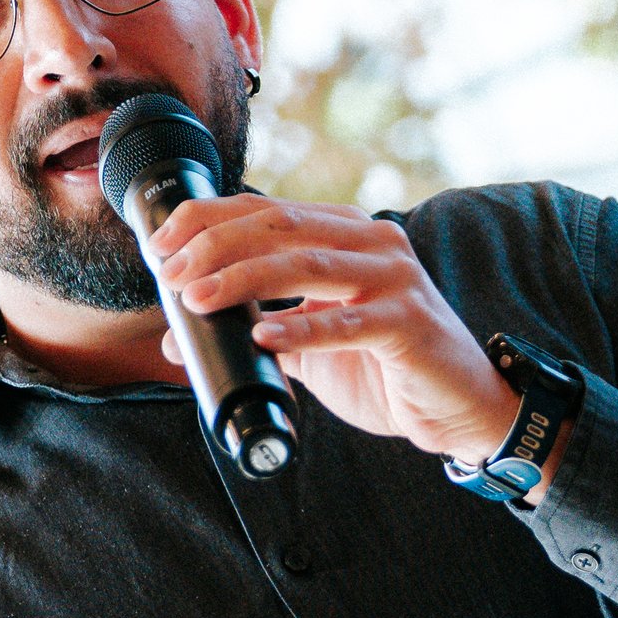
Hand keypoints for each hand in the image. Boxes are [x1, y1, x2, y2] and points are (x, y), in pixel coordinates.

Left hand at [152, 195, 521, 466]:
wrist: (456, 408)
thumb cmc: (386, 368)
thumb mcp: (311, 344)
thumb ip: (254, 331)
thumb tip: (177, 337)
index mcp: (347, 233)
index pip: (268, 210)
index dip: (208, 220)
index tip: (161, 245)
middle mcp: (373, 242)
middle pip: (281, 227)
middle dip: (216, 245)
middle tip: (174, 274)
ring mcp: (395, 279)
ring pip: (307, 264)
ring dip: (244, 280)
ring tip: (199, 299)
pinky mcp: (408, 323)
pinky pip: (346, 323)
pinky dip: (300, 330)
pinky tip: (263, 337)